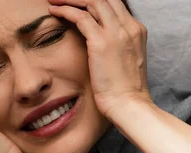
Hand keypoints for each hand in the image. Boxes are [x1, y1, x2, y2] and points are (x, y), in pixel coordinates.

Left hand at [48, 0, 151, 117]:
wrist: (129, 105)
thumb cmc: (124, 89)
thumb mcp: (126, 59)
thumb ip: (117, 44)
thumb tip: (98, 38)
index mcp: (136, 30)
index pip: (115, 3)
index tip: (79, 2)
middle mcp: (129, 27)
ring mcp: (116, 33)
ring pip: (93, 1)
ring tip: (55, 0)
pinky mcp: (101, 43)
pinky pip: (80, 16)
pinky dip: (65, 10)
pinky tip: (53, 11)